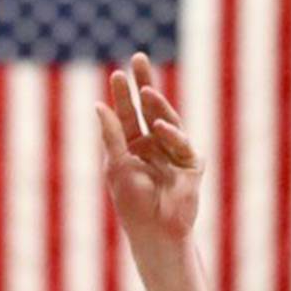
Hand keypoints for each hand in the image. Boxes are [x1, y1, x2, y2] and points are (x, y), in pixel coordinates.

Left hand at [97, 52, 202, 247]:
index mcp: (133, 145)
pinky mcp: (191, 164)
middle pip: (150, 107)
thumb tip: (99, 106)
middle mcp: (154, 144)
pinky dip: (172, 135)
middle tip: (139, 58)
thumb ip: (111, 136)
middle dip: (145, 83)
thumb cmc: (132, 204)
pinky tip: (159, 128)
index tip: (118, 74)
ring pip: (168, 119)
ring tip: (146, 91)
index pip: (127, 113)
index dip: (123, 94)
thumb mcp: (116, 166)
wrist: (155, 233)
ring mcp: (173, 152)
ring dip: (157, 104)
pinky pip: (182, 144)